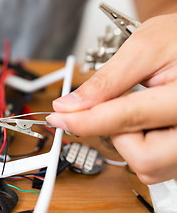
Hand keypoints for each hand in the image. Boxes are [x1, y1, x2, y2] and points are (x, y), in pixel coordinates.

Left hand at [47, 13, 176, 184]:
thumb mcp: (143, 49)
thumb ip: (105, 82)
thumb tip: (69, 106)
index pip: (128, 117)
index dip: (85, 120)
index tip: (59, 118)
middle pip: (143, 159)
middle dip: (116, 135)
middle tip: (113, 108)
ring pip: (148, 166)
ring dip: (128, 140)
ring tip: (138, 108)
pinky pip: (156, 164)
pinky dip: (140, 145)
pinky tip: (145, 121)